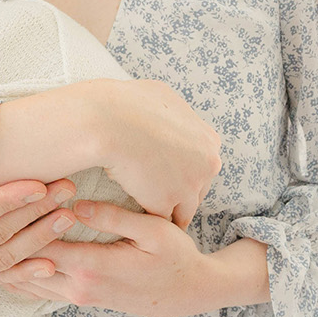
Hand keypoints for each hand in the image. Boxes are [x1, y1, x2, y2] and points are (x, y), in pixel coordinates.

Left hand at [0, 200, 267, 316]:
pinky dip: (19, 272)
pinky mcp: (80, 297)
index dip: (18, 221)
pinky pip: (39, 288)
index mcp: (91, 267)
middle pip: (25, 265)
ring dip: (6, 259)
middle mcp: (77, 286)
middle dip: (1, 242)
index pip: (40, 244)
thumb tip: (76, 202)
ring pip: (27, 281)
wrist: (190, 294)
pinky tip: (3, 255)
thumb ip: (113, 216)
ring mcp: (77, 296)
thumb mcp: (153, 231)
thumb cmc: (175, 257)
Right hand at [86, 80, 221, 228]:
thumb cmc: (128, 103)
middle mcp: (207, 163)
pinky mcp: (165, 202)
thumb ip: (173, 114)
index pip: (203, 166)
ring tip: (151, 217)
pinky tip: (137, 217)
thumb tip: (166, 112)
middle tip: (157, 194)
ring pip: (183, 209)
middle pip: (198, 189)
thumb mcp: (163, 97)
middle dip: (179, 193)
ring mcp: (188, 185)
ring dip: (168, 211)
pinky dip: (148, 218)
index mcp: (209, 139)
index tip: (167, 175)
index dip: (184, 171)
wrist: (108, 119)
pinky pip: (160, 219)